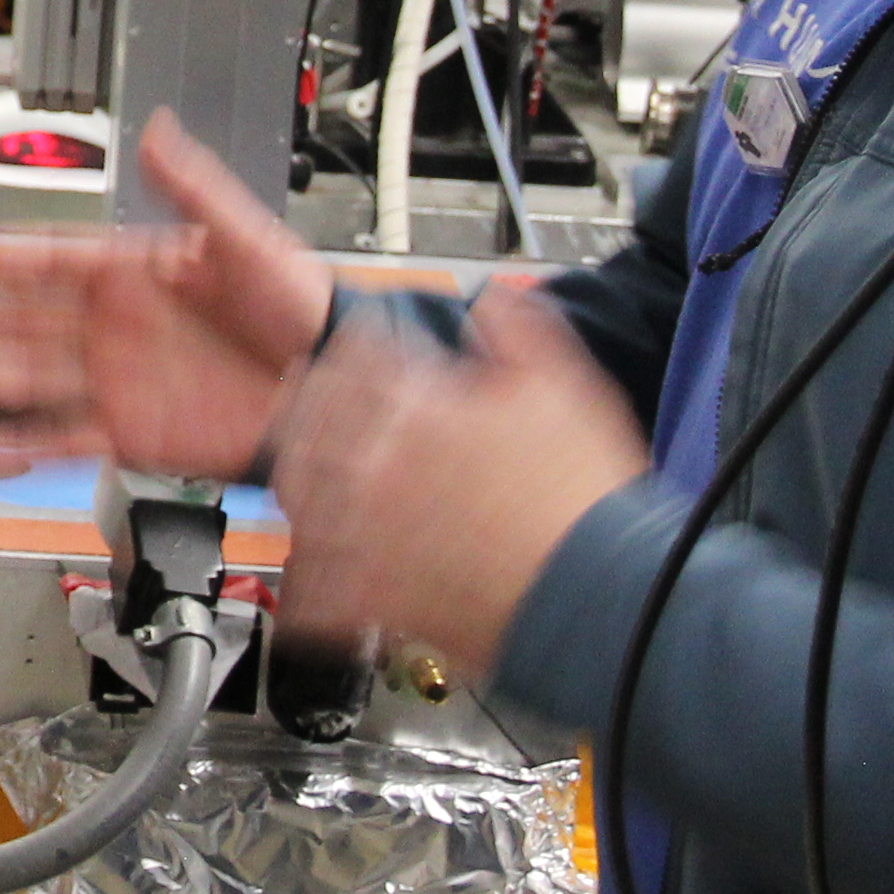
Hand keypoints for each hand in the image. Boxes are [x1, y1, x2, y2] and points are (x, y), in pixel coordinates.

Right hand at [0, 112, 338, 479]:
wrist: (331, 385)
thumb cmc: (299, 308)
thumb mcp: (249, 236)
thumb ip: (194, 186)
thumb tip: (158, 132)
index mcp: (132, 271)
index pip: (47, 259)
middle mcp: (113, 325)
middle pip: (17, 318)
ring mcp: (115, 379)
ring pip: (25, 375)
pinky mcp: (128, 430)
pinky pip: (60, 436)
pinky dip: (18, 444)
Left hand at [261, 278, 652, 670]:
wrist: (596, 594)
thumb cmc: (585, 497)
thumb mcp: (565, 387)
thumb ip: (520, 329)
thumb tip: (493, 297)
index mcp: (417, 406)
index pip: (354, 356)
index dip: (353, 345)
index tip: (355, 346)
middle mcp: (378, 463)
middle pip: (309, 418)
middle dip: (312, 402)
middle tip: (313, 397)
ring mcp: (366, 530)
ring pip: (297, 491)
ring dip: (298, 474)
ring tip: (306, 472)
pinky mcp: (371, 595)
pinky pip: (311, 582)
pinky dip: (308, 574)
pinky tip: (315, 565)